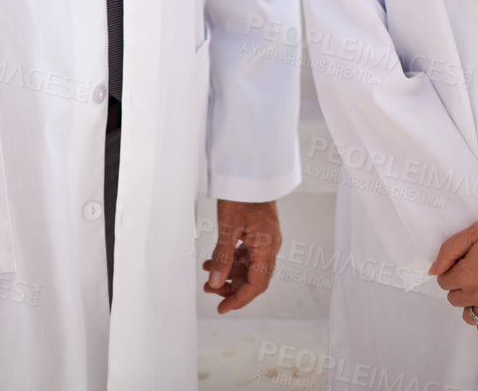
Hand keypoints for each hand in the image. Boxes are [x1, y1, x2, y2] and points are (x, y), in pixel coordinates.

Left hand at [203, 198, 280, 312]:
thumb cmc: (242, 194)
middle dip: (231, 287)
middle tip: (210, 290)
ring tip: (208, 272)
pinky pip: (246, 254)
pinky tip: (215, 259)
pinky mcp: (258, 233)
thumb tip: (215, 284)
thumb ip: (223, 257)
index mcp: (267, 247)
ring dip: (229, 273)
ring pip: (249, 267)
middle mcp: (270, 246)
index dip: (239, 299)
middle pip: (253, 278)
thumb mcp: (229, 226)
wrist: (250, 170)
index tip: (222, 308)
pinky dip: (231, 259)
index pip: (256, 285)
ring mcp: (265, 239)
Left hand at [430, 213, 477, 333]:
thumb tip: (434, 271)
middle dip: (460, 286)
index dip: (452, 271)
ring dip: (471, 303)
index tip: (463, 264)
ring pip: (469, 314)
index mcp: (466, 273)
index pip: (444, 282)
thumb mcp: (474, 231)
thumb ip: (449, 250)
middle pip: (454, 298)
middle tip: (475, 273)